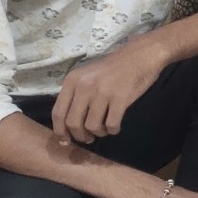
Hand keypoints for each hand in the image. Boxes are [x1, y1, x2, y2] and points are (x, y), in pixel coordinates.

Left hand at [52, 40, 167, 143]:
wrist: (139, 56)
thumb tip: (68, 124)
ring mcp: (102, 92)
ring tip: (104, 130)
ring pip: (92, 126)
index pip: (58, 113)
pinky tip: (115, 126)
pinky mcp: (120, 98)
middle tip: (88, 138)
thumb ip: (75, 95)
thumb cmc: (113, 68)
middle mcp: (84, 86)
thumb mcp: (86, 76)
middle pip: (73, 123)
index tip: (65, 141)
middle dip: (80, 136)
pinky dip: (113, 130)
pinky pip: (112, 124)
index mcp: (72, 81)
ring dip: (98, 133)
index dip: (60, 131)